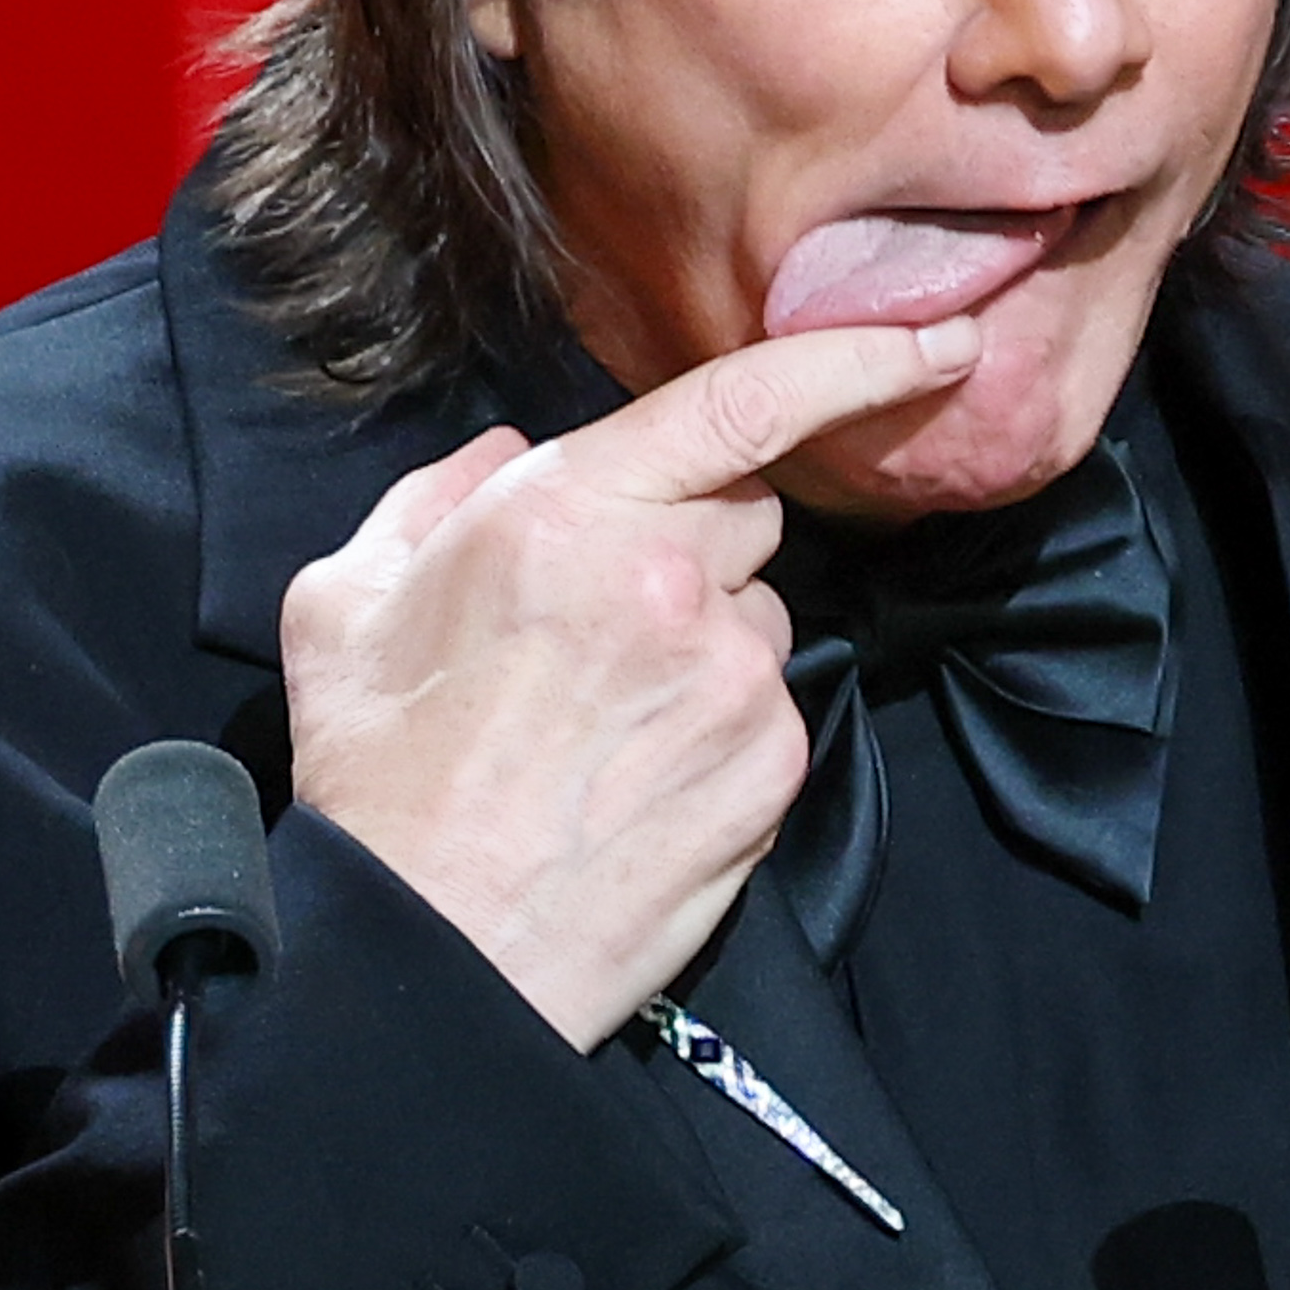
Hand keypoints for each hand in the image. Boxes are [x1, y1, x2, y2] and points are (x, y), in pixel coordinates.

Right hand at [277, 317, 981, 1042]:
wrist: (432, 947)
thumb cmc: (381, 776)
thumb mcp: (347, 600)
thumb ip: (436, 496)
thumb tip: (510, 456)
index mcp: (571, 513)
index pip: (746, 403)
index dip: (860, 359)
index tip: (941, 342)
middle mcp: (675, 580)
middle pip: (746, 512)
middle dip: (691, 539)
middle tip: (599, 623)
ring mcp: (736, 677)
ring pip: (758, 613)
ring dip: (704, 640)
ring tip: (604, 719)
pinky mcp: (772, 765)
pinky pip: (770, 705)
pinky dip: (722, 724)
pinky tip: (638, 773)